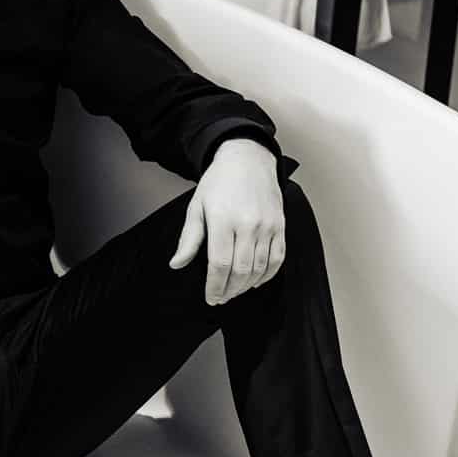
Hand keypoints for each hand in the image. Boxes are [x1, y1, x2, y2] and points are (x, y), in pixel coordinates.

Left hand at [169, 138, 284, 306]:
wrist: (248, 159)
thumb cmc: (219, 183)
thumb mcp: (197, 207)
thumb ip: (189, 239)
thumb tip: (176, 264)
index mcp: (223, 219)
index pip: (220, 264)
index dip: (215, 286)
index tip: (211, 297)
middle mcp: (248, 224)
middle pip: (241, 270)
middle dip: (230, 290)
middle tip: (221, 297)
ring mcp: (267, 225)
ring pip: (260, 268)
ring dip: (247, 285)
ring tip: (235, 290)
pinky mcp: (280, 225)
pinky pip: (278, 258)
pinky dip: (268, 275)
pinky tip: (256, 281)